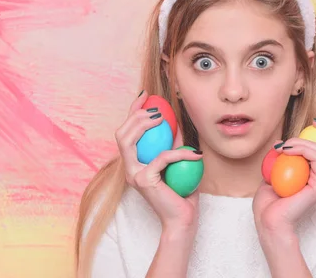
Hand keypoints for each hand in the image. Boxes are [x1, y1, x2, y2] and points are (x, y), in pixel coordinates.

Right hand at [115, 90, 202, 234]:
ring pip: (128, 141)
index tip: (144, 96)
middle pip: (121, 133)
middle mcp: (129, 168)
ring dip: (144, 125)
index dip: (132, 112)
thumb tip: (178, 121)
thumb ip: (175, 144)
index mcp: (135, 163)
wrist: (183, 220)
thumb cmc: (182, 193)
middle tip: (156, 109)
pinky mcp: (144, 180)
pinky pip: (161, 157)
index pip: (127, 132)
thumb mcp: (179, 162)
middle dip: (135, 115)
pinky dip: (179, 152)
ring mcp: (134, 174)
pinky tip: (194, 153)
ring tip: (164, 118)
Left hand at [253, 120, 315, 233]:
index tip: (313, 124)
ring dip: (300, 141)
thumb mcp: (273, 173)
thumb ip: (281, 159)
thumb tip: (281, 142)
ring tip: (283, 147)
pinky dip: (300, 148)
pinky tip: (284, 150)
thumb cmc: (269, 202)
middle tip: (314, 123)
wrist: (268, 221)